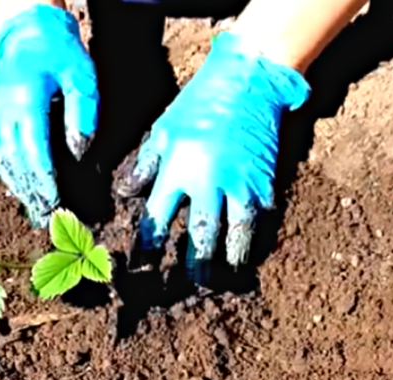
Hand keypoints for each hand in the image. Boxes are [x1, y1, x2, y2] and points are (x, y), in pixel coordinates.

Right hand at [0, 4, 97, 225]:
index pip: (34, 150)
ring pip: (3, 162)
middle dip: (33, 195)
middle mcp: (5, 111)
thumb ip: (82, 113)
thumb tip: (79, 153)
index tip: (57, 205)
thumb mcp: (81, 76)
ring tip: (37, 215)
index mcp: (26, 100)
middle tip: (50, 222)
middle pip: (16, 163)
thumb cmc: (60, 52)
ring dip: (20, 190)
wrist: (28, 31)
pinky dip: (11, 177)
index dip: (45, 182)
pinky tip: (25, 193)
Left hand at [122, 32, 309, 282]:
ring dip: (228, 264)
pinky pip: (260, 223)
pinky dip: (254, 244)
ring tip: (221, 281)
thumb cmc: (200, 102)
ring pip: (236, 238)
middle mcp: (210, 182)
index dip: (147, 250)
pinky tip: (248, 259)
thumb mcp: (163, 129)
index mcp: (178, 169)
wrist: (249, 80)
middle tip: (186, 287)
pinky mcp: (266, 184)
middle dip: (192, 268)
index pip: (157, 221)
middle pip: (200, 239)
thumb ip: (146, 165)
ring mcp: (242, 185)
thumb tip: (126, 195)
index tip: (140, 269)